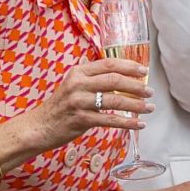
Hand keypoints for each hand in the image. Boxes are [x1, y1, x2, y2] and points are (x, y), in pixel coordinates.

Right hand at [20, 57, 150, 150]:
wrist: (40, 126)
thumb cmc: (61, 106)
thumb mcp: (73, 85)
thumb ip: (93, 79)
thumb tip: (122, 77)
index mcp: (78, 71)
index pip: (109, 63)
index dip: (129, 66)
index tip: (144, 71)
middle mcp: (78, 84)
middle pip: (114, 80)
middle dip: (136, 85)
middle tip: (150, 91)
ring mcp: (79, 102)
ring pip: (115, 100)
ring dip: (136, 105)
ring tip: (150, 108)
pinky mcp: (81, 120)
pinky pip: (110, 120)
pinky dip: (128, 122)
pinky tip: (139, 124)